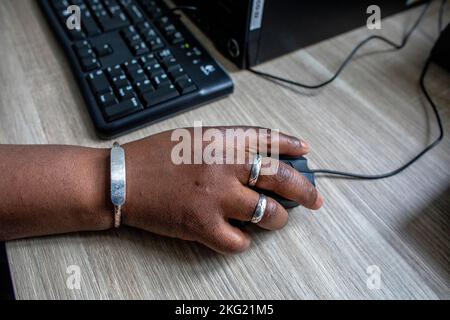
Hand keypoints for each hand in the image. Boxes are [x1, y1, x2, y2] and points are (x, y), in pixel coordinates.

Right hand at [121, 127, 322, 253]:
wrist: (121, 179)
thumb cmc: (154, 156)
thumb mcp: (193, 137)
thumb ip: (226, 145)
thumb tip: (256, 161)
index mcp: (222, 140)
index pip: (270, 140)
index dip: (292, 145)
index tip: (306, 152)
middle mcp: (224, 166)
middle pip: (280, 177)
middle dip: (305, 190)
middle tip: (314, 199)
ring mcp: (216, 197)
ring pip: (268, 213)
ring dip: (278, 219)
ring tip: (276, 219)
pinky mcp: (202, 225)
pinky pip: (239, 241)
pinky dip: (245, 240)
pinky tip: (240, 236)